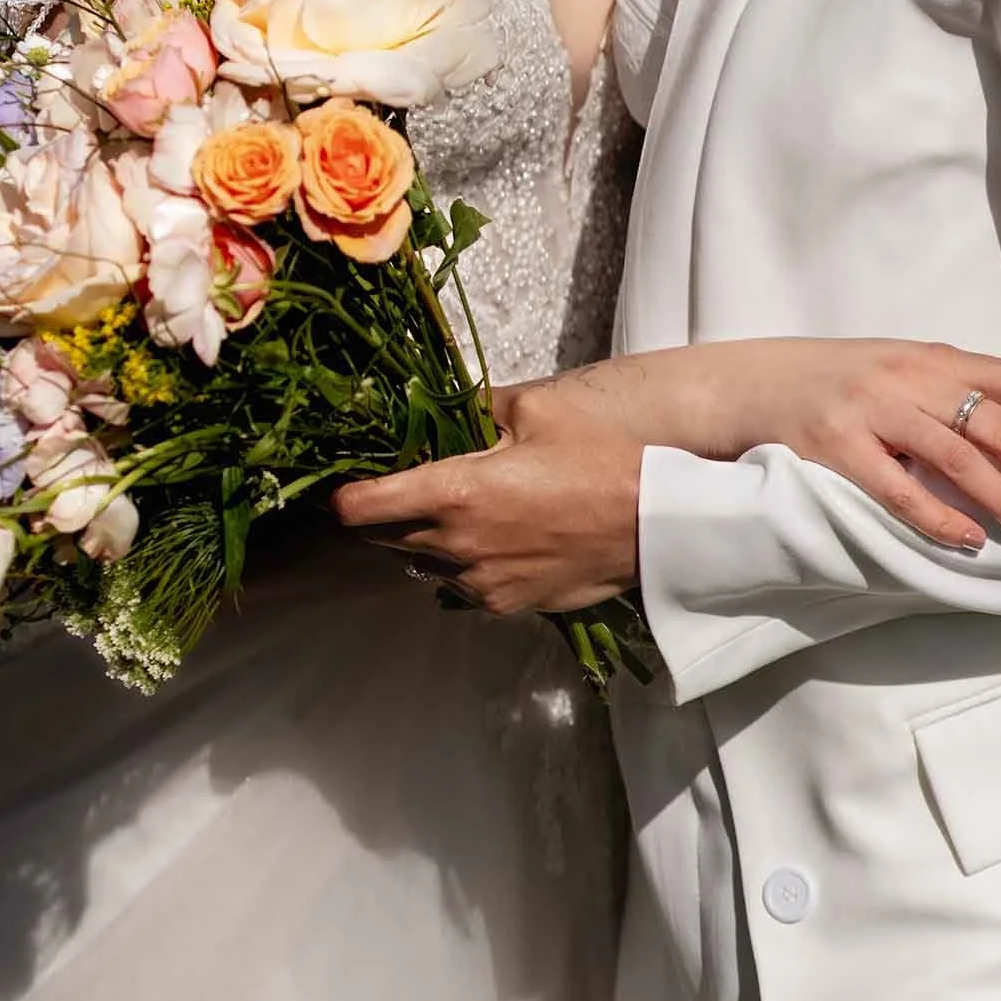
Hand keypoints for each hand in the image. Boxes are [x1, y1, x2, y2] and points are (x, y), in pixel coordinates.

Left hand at [332, 387, 644, 615]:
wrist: (653, 523)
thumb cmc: (597, 459)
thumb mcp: (537, 412)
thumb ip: (476, 404)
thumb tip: (441, 396)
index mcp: (455, 491)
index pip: (362, 508)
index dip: (346, 494)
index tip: (350, 481)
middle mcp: (456, 544)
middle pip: (383, 537)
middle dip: (384, 512)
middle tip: (406, 483)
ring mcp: (479, 581)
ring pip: (421, 563)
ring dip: (423, 539)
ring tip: (458, 510)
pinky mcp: (504, 604)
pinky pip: (459, 585)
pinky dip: (460, 563)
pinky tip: (492, 537)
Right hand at [499, 339, 1000, 552]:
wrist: (732, 387)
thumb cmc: (820, 388)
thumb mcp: (888, 376)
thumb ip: (945, 395)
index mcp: (927, 358)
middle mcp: (905, 376)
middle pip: (1000, 423)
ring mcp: (867, 407)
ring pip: (958, 452)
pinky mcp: (830, 443)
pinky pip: (894, 484)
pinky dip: (935, 514)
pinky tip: (966, 541)